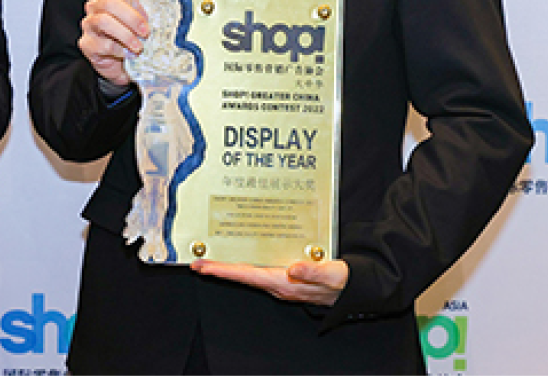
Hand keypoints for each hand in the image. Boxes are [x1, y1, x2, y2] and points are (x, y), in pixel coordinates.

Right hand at [77, 0, 156, 85]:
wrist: (127, 62)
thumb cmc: (134, 32)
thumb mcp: (143, 8)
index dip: (135, 4)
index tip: (148, 16)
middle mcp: (96, 7)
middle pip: (110, 4)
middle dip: (132, 19)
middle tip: (146, 32)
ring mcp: (89, 25)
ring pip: (104, 22)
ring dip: (125, 35)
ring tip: (138, 46)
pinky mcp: (86, 45)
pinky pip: (100, 44)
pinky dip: (118, 50)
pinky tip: (128, 54)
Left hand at [189, 257, 348, 306]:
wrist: (350, 290)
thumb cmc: (341, 282)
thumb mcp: (331, 274)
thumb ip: (312, 271)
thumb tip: (292, 268)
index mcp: (285, 283)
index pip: (248, 276)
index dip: (225, 271)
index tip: (204, 267)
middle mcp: (278, 285)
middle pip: (242, 275)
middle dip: (219, 269)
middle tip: (197, 262)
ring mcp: (280, 282)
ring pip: (248, 274)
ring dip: (229, 267)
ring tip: (210, 259)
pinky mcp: (284, 278)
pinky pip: (258, 271)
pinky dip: (244, 265)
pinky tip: (237, 258)